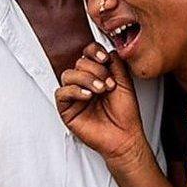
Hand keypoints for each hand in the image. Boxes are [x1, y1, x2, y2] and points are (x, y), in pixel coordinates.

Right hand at [56, 43, 144, 160]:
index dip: (94, 52)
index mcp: (97, 75)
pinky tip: (88, 96)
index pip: (88, 54)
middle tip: (107, 84)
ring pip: (68, 74)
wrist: (124, 136)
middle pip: (79, 63)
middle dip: (95, 70)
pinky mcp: (66, 109)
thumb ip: (116, 65)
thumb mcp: (125, 83)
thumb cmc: (125, 114)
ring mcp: (75, 95)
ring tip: (100, 90)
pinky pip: (62, 93)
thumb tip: (109, 50)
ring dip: (86, 79)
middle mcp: (84, 83)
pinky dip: (75, 91)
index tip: (105, 59)